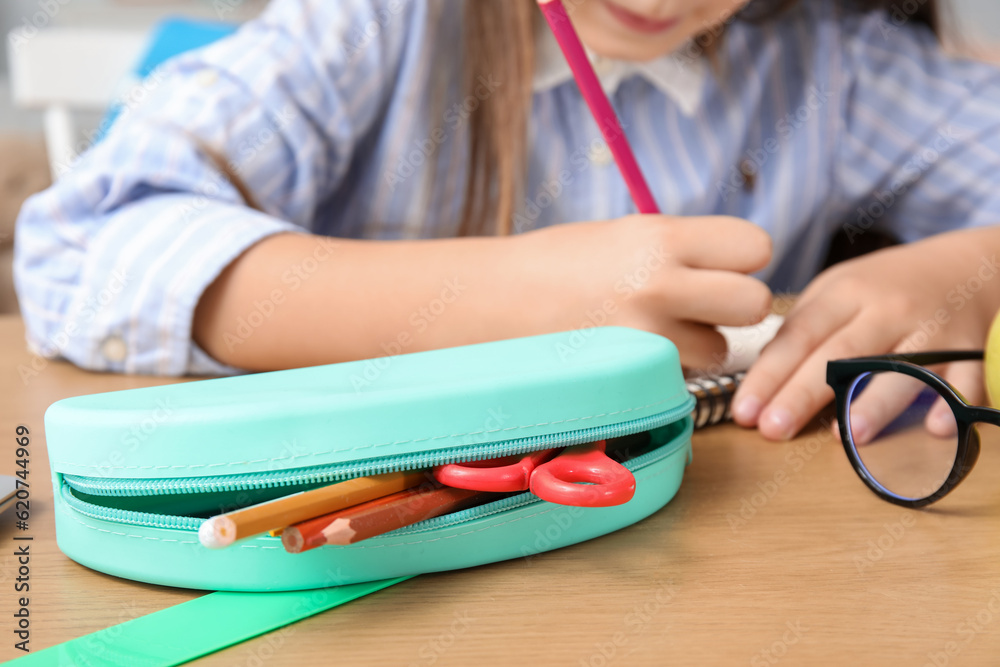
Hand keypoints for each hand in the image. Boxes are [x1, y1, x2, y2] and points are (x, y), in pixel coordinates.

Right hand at [521, 214, 772, 367]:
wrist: (492, 301)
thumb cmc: (559, 263)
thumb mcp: (625, 235)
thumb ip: (684, 247)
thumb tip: (742, 265)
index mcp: (659, 236)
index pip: (756, 246)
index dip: (742, 259)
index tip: (718, 265)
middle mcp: (659, 284)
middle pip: (754, 303)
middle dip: (736, 308)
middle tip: (702, 305)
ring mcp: (646, 336)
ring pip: (720, 350)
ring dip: (699, 345)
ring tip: (652, 330)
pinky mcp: (630, 376)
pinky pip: (681, 377)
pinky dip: (667, 370)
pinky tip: (632, 353)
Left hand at [732, 227, 999, 440]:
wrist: (968, 265)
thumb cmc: (888, 286)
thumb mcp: (839, 289)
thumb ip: (802, 326)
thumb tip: (763, 372)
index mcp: (845, 292)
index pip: (799, 335)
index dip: (769, 374)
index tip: (744, 410)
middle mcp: (888, 309)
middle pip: (840, 354)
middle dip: (802, 394)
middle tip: (772, 430)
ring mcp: (934, 329)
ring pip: (902, 368)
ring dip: (875, 403)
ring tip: (847, 437)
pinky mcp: (972, 349)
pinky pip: (967, 379)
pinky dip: (955, 403)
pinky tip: (936, 428)